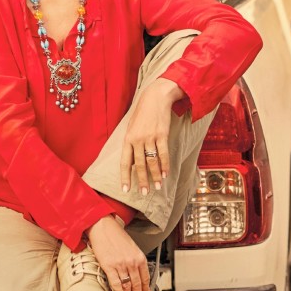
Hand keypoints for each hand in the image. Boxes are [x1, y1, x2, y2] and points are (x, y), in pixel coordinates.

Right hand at [87, 215, 149, 290]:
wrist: (103, 228)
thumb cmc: (116, 237)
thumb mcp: (131, 248)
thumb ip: (135, 261)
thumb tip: (136, 276)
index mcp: (140, 257)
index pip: (145, 278)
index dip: (146, 290)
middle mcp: (132, 262)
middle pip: (137, 285)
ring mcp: (121, 265)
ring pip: (128, 286)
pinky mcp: (109, 267)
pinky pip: (116, 284)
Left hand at [119, 78, 184, 194]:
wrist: (155, 98)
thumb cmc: (143, 114)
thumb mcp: (132, 128)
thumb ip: (132, 145)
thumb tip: (133, 163)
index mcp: (127, 139)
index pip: (125, 162)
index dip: (125, 177)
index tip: (126, 190)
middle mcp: (137, 139)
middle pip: (139, 165)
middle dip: (142, 181)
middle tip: (144, 192)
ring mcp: (150, 137)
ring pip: (152, 161)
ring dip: (155, 176)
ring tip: (158, 187)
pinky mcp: (162, 135)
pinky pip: (163, 154)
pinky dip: (165, 165)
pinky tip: (166, 174)